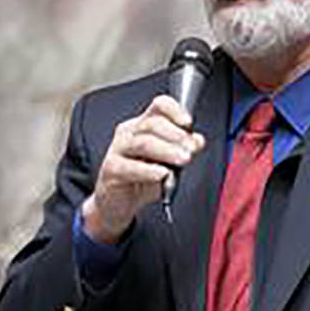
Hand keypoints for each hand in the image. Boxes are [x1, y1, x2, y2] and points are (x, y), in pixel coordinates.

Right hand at [81, 95, 205, 242]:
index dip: (175, 111)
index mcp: (143, 125)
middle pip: (152, 124)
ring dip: (167, 150)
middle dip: (176, 135)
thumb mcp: (167, 163)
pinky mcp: (111, 169)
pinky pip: (130, 167)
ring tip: (183, 159)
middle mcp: (129, 133)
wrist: (118, 203)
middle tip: (191, 148)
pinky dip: (149, 170)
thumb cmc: (141, 179)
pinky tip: (162, 173)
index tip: (188, 123)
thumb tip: (197, 141)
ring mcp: (118, 150)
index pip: (159, 106)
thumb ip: (182, 149)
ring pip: (143, 143)